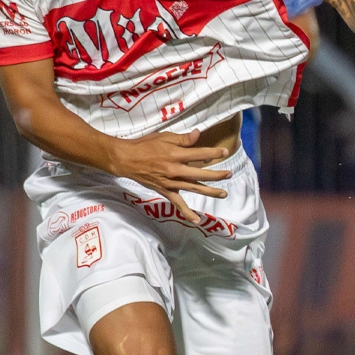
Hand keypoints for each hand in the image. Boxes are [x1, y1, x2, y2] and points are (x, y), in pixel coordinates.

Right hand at [106, 129, 231, 222]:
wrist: (126, 159)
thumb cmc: (145, 145)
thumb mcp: (164, 137)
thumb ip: (183, 139)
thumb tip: (199, 134)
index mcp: (175, 155)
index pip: (200, 154)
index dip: (213, 154)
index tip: (225, 153)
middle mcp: (175, 170)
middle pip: (200, 174)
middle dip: (216, 175)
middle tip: (228, 174)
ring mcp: (170, 183)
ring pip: (194, 188)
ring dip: (210, 192)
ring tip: (223, 193)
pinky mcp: (165, 191)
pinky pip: (177, 204)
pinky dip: (187, 213)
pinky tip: (197, 220)